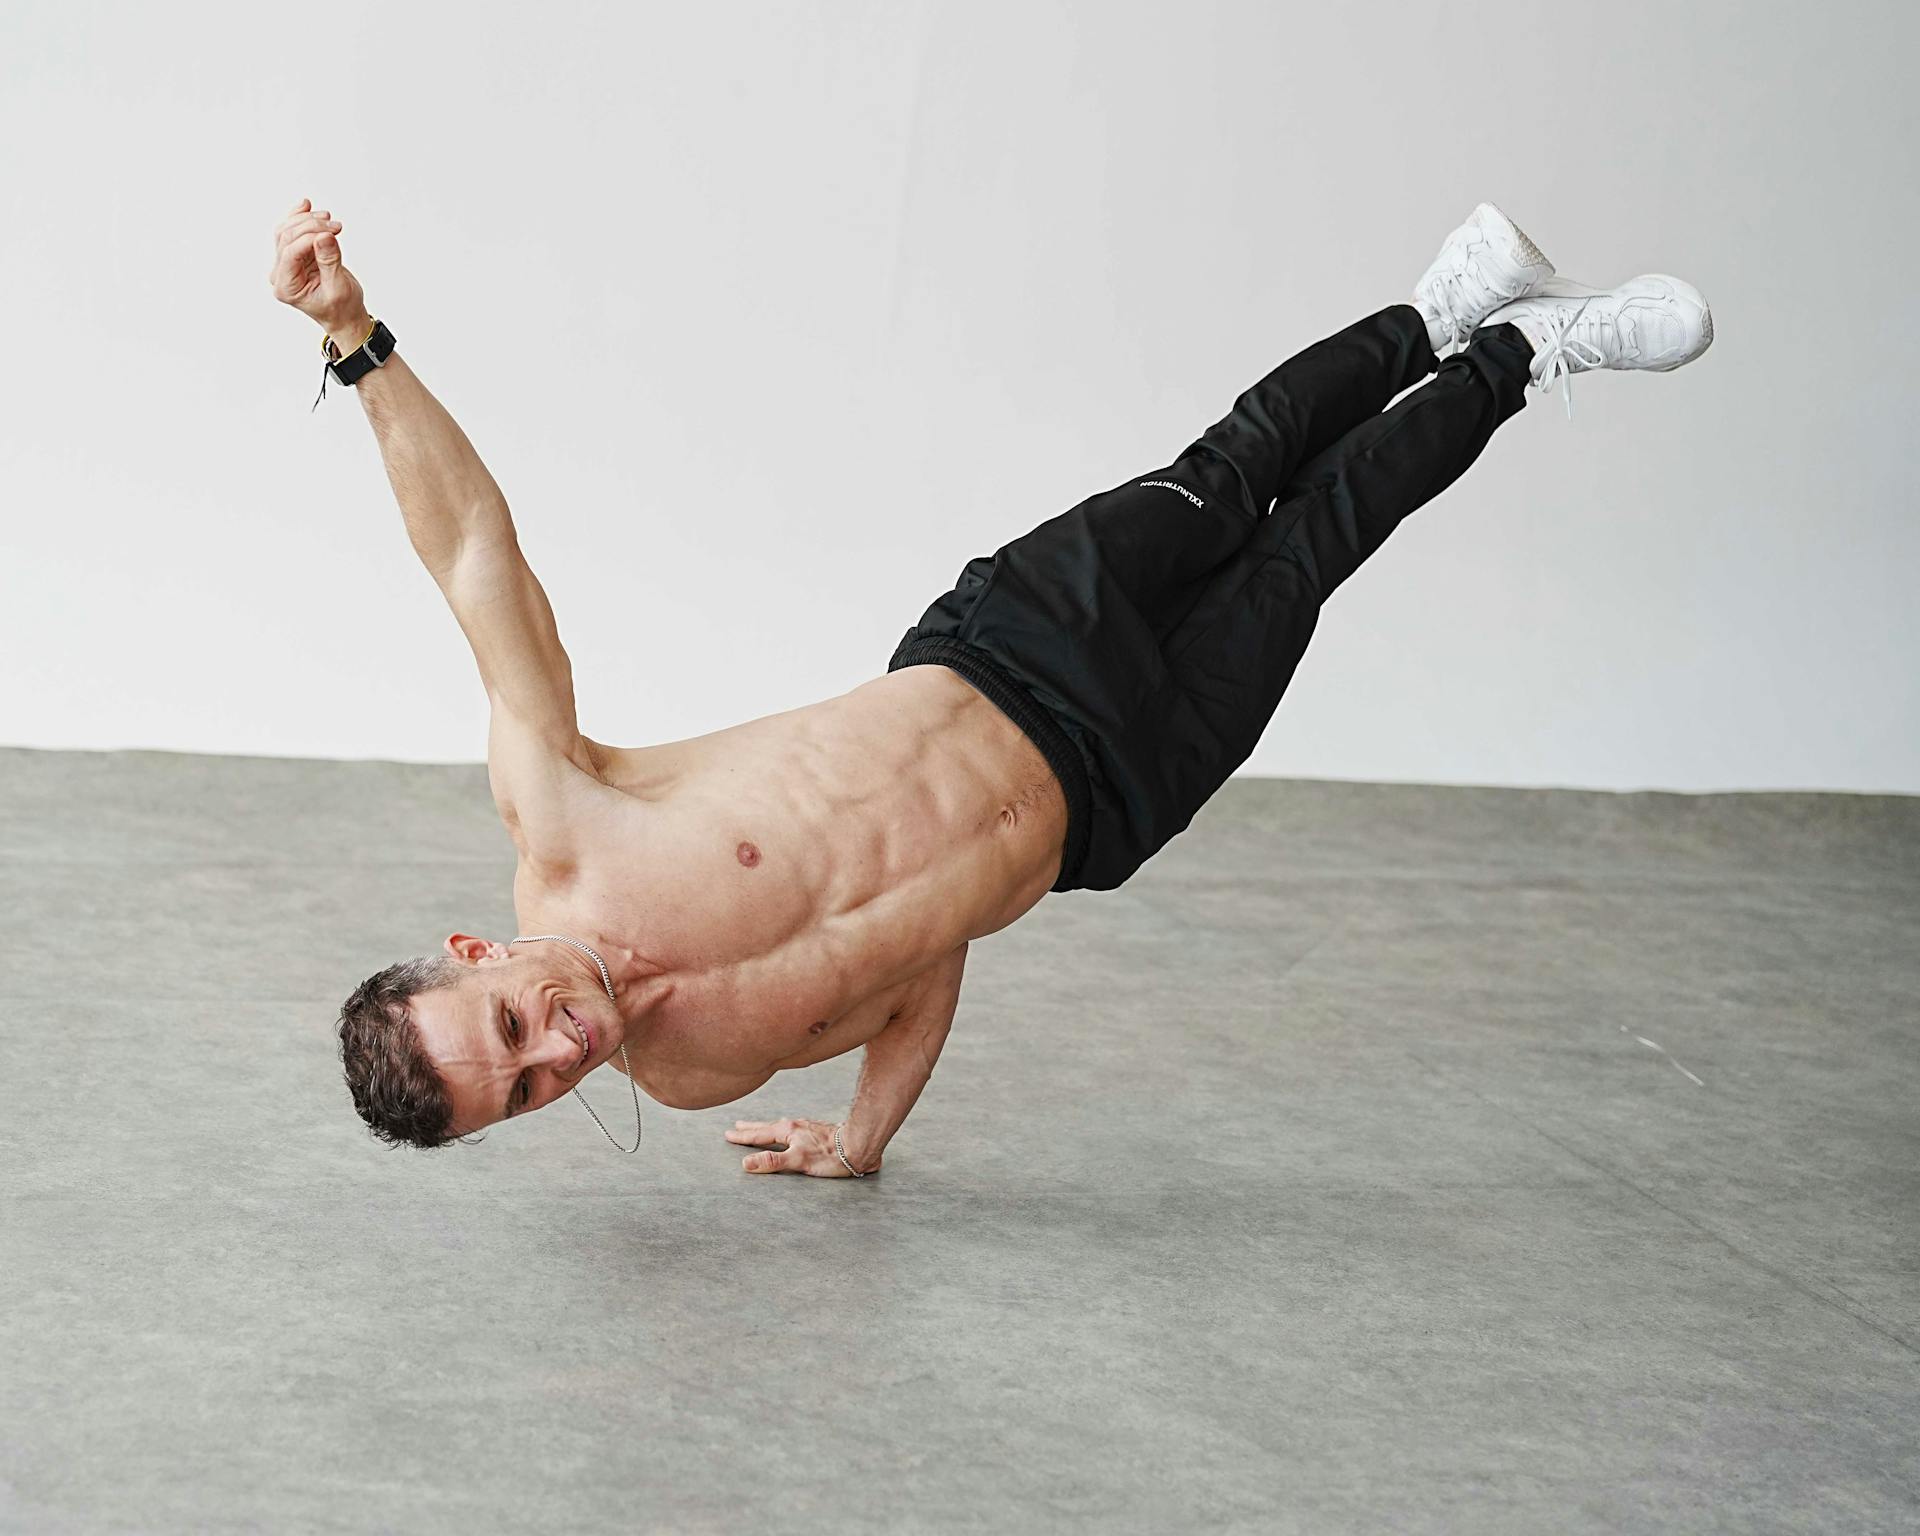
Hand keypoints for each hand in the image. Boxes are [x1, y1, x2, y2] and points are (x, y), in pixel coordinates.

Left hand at [267, 196, 366, 334]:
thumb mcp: (339, 288)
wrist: (345, 316)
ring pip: (287, 231)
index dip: (310, 238)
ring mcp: (286, 264)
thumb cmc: (342, 309)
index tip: (332, 233)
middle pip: (286, 237)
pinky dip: (301, 219)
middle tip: (335, 226)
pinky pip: (293, 233)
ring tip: (328, 219)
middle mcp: (281, 274)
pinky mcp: (295, 257)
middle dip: (311, 227)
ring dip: (307, 220)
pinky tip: (307, 207)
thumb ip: (329, 261)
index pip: (291, 252)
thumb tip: (324, 236)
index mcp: (287, 287)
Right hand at [726, 1117, 878, 1177]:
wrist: (858, 1145)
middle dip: (752, 1128)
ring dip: (766, 1128)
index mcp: (787, 1131)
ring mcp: (806, 1128)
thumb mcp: (798, 1161)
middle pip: (767, 1127)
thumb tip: (745, 1163)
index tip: (728, 1134)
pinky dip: (782, 1130)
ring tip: (759, 1128)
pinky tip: (790, 1134)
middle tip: (737, 1125)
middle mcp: (795, 1126)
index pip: (759, 1134)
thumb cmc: (829, 1155)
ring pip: (780, 1127)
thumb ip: (772, 1162)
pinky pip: (792, 1129)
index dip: (743, 1136)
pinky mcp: (817, 1132)